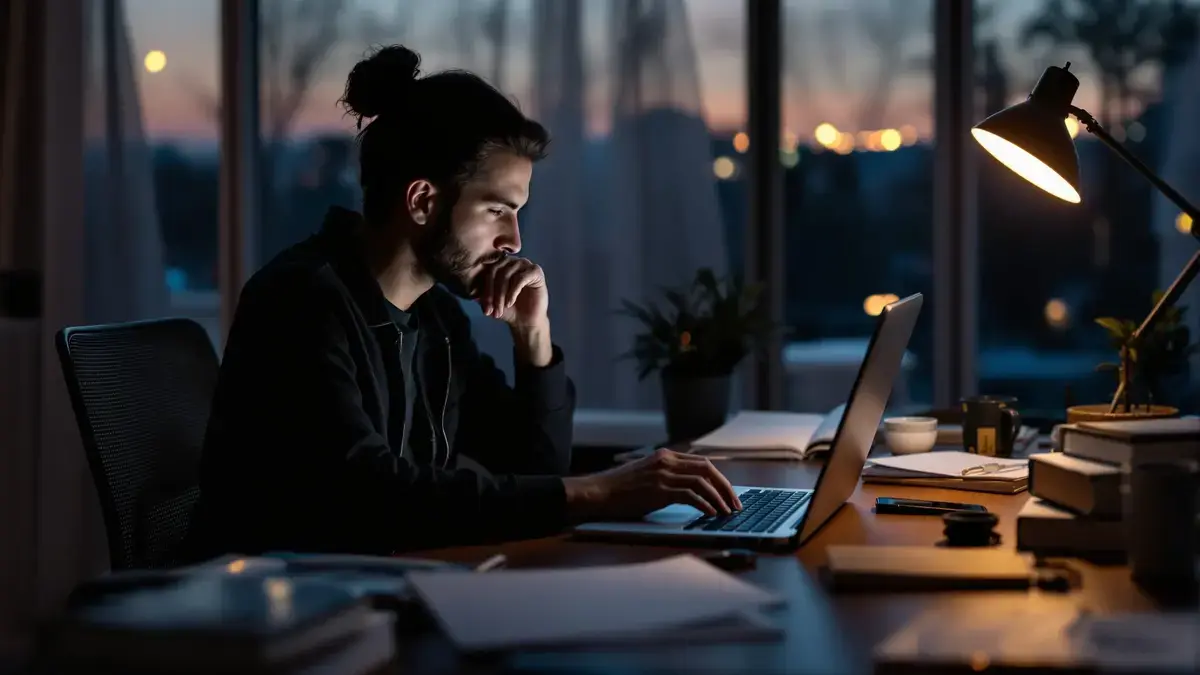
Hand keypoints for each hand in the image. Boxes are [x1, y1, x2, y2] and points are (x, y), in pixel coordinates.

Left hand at [476, 255, 548, 326]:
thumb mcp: (490, 302)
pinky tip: (510, 303)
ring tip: (500, 309)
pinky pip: (520, 278)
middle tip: (492, 311)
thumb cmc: (508, 310)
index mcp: (500, 264)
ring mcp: (524, 264)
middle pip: (496, 271)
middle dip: (492, 293)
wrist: (526, 321)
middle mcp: (512, 261)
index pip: (487, 272)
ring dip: (501, 295)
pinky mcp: (535, 271)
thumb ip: (480, 294)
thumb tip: (470, 292)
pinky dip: (513, 292)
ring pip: (506, 274)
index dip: (485, 291)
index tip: (485, 310)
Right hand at [562, 448, 742, 519]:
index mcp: (665, 456)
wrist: (598, 492)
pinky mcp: (659, 490)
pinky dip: (705, 505)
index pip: (702, 463)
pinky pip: (690, 496)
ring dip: (719, 498)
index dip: (719, 478)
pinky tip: (711, 514)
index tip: (729, 493)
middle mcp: (667, 461)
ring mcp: (663, 474)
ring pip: (702, 482)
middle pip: (708, 469)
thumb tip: (691, 491)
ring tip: (727, 512)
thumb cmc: (620, 489)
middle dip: (725, 487)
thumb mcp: (646, 475)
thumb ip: (667, 477)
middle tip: (735, 504)